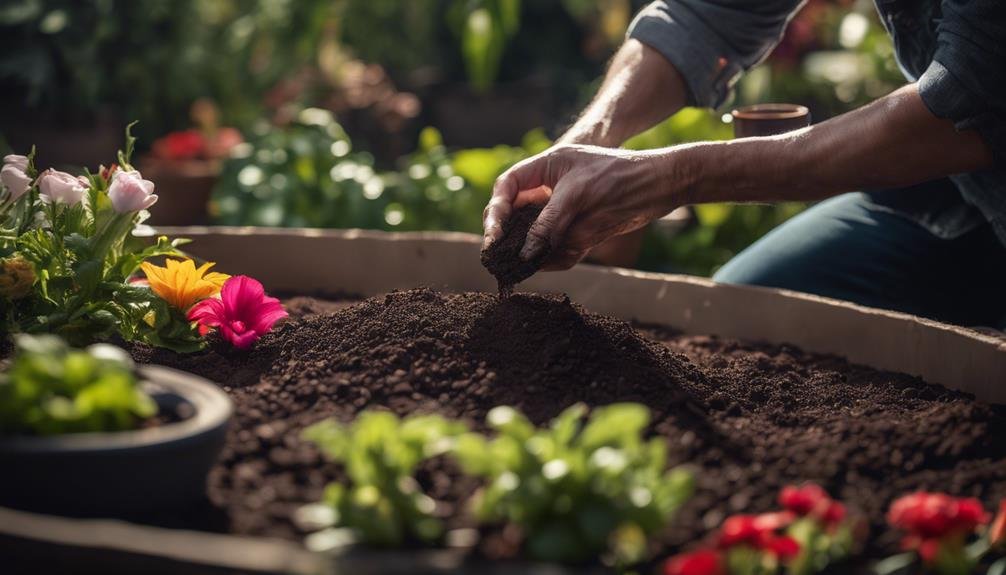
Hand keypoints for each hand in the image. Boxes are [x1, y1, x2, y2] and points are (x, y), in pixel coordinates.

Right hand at [482, 144, 681, 269]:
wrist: (661, 187)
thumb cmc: (620, 176)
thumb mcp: (578, 194)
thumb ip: (549, 223)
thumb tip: (525, 253)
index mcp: (546, 169)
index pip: (508, 187)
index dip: (496, 209)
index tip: (494, 233)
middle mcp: (552, 191)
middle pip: (516, 214)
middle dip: (507, 234)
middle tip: (497, 255)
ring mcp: (566, 213)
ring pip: (536, 236)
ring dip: (529, 251)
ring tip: (516, 268)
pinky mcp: (581, 232)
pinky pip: (560, 250)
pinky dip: (556, 259)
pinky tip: (547, 264)